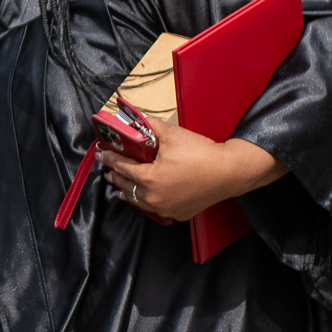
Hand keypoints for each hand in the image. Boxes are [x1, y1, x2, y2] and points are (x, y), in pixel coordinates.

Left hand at [99, 118, 285, 224]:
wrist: (229, 172)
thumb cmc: (202, 155)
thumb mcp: (172, 135)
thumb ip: (150, 126)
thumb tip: (137, 118)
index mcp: (149, 178)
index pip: (121, 167)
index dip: (109, 159)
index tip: (101, 154)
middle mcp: (154, 197)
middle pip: (127, 186)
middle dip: (115, 175)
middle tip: (107, 169)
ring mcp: (166, 208)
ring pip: (139, 201)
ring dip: (127, 191)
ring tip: (118, 186)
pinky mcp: (179, 213)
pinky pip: (156, 208)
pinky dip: (146, 201)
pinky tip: (145, 197)